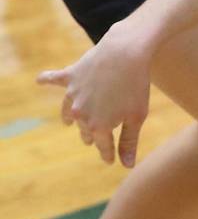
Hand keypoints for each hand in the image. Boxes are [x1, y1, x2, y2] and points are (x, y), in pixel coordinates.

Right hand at [37, 22, 151, 167]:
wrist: (126, 52)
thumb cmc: (136, 85)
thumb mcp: (137, 116)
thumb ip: (129, 142)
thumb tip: (127, 166)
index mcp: (98, 126)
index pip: (103, 146)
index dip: (108, 154)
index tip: (110, 160)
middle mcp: (81, 113)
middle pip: (86, 130)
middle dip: (91, 136)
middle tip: (92, 140)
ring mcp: (74, 94)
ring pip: (70, 112)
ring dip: (70, 118)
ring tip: (67, 123)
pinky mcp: (72, 75)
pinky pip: (54, 79)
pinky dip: (47, 79)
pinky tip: (39, 80)